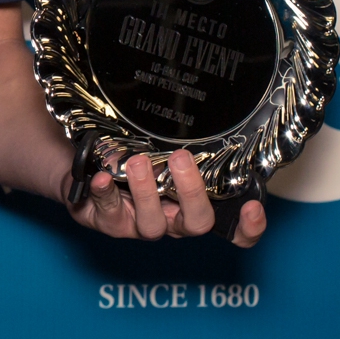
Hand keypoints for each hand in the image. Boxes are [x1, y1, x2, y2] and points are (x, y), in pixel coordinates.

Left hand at [66, 150, 266, 246]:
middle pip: (196, 223)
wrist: (88, 170)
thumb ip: (186, 138)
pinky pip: (108, 213)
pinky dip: (106, 194)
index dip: (248, 228)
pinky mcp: (108, 222)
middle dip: (191, 192)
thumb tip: (206, 108)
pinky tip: (103, 177)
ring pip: (152, 225)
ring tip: (139, 161)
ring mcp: (140, 224)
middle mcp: (172, 220)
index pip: (233, 230)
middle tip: (180, 159)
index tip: (252, 207)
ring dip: (146, 192)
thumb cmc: (137, 155)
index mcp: (194, 204)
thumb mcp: (165, 146)